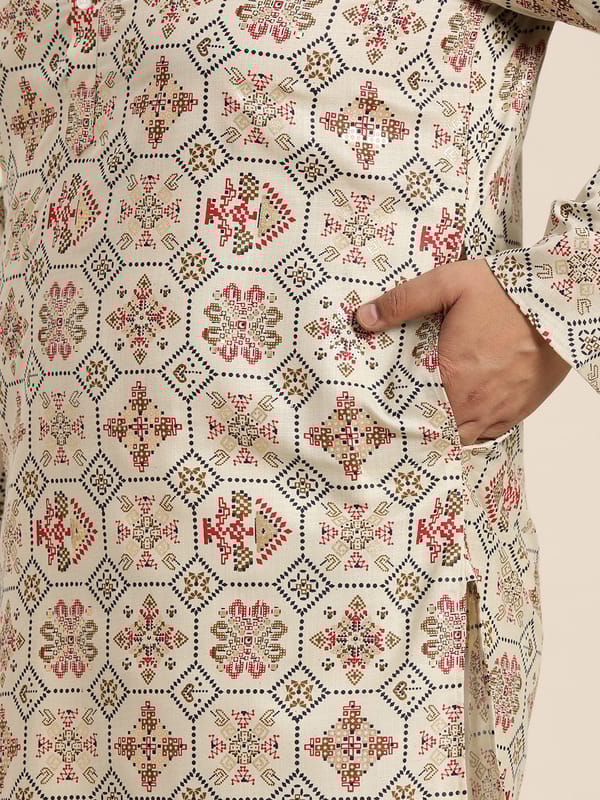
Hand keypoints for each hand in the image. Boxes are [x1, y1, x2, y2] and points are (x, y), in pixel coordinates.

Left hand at [354, 258, 570, 445]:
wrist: (559, 301)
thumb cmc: (505, 292)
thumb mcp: (448, 283)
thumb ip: (403, 301)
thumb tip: (363, 317)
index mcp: (451, 376)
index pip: (412, 412)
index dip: (395, 415)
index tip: (380, 412)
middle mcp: (474, 402)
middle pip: (435, 431)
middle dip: (417, 426)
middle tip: (400, 417)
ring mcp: (499, 410)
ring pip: (461, 438)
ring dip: (444, 430)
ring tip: (428, 419)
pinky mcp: (519, 410)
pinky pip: (487, 435)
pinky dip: (471, 430)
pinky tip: (460, 416)